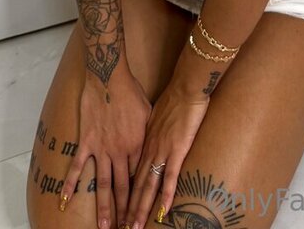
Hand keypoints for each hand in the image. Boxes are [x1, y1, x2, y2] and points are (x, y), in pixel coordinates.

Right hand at [60, 69, 151, 228]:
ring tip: (103, 227)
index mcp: (137, 146)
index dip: (140, 198)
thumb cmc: (131, 92)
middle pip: (122, 188)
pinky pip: (77, 167)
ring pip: (103, 184)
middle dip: (124, 212)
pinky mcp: (86, 142)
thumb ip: (146, 135)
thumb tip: (148, 148)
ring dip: (103, 207)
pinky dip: (70, 185)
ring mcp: (102, 148)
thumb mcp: (147, 114)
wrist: (110, 77)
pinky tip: (65, 201)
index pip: (139, 178)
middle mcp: (120, 152)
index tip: (141, 215)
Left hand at [123, 82, 209, 228]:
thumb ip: (148, 131)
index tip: (118, 210)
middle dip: (128, 209)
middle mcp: (147, 150)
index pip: (130, 174)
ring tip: (133, 227)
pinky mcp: (176, 150)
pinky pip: (170, 177)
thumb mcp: (153, 116)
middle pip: (135, 185)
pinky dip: (166, 196)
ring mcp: (160, 151)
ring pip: (147, 186)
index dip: (124, 194)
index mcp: (141, 143)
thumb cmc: (171, 99)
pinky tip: (162, 211)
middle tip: (121, 228)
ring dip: (140, 208)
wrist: (185, 88)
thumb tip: (146, 139)